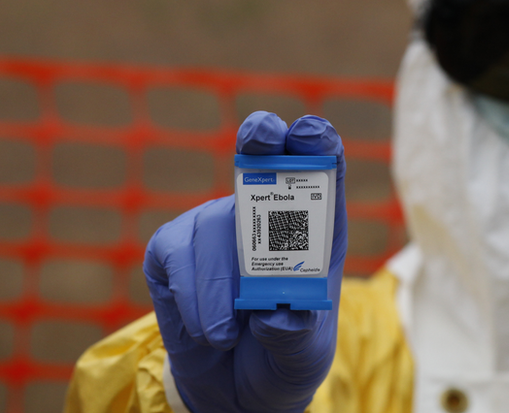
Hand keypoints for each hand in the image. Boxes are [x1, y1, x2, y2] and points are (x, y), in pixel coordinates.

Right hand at [143, 112, 346, 412]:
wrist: (236, 388)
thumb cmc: (283, 354)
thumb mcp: (303, 352)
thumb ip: (294, 333)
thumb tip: (273, 314)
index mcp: (316, 228)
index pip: (322, 170)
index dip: (317, 143)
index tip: (310, 133)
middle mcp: (267, 215)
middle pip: (265, 158)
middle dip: (263, 140)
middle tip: (263, 135)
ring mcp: (218, 226)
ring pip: (215, 225)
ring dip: (219, 284)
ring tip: (227, 334)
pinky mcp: (174, 249)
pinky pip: (175, 253)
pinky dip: (190, 295)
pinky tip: (206, 329)